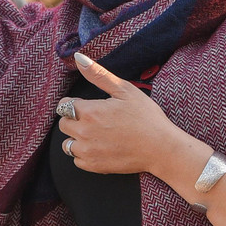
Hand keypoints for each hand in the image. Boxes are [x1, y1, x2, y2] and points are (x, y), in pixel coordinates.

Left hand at [57, 51, 192, 175]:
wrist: (161, 148)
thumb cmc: (146, 118)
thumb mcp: (125, 90)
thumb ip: (99, 74)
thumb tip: (79, 58)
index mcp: (89, 112)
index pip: (64, 105)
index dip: (76, 103)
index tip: (89, 105)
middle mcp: (83, 132)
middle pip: (63, 124)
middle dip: (74, 119)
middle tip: (95, 119)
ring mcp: (87, 152)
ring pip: (67, 144)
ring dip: (77, 138)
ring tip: (96, 134)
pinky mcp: (94, 166)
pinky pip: (77, 160)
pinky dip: (84, 154)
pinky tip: (100, 147)